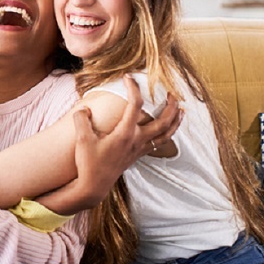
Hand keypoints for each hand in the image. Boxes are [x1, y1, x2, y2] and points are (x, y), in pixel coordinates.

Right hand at [38, 75, 181, 213]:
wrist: (94, 186)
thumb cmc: (88, 163)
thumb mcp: (82, 139)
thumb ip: (81, 119)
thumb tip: (85, 109)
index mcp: (125, 134)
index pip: (135, 105)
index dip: (133, 88)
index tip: (128, 77)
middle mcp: (136, 140)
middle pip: (162, 121)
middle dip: (170, 106)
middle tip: (171, 92)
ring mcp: (139, 149)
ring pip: (166, 134)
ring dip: (175, 121)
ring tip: (182, 109)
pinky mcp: (138, 155)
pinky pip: (160, 143)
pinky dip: (168, 134)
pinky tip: (168, 129)